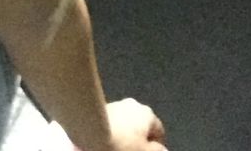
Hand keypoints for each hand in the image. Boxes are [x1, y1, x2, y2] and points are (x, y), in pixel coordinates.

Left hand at [41, 98, 167, 150]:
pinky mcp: (98, 107)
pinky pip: (110, 122)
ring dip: (124, 135)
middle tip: (133, 149)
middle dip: (138, 139)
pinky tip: (105, 140)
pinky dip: (111, 130)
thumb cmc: (121, 143)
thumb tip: (161, 150)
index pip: (158, 130)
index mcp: (146, 113)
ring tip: (117, 146)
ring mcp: (114, 104)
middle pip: (140, 126)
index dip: (156, 144)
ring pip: (124, 124)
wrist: (89, 130)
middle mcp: (131, 104)